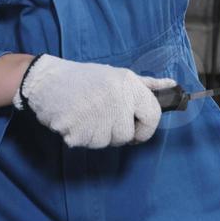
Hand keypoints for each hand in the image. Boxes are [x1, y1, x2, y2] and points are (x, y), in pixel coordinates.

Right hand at [18, 56, 177, 147]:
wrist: (46, 81)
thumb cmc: (85, 79)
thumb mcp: (117, 76)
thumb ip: (147, 85)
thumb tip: (173, 86)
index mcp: (128, 85)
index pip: (153, 115)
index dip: (147, 127)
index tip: (138, 130)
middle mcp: (117, 100)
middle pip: (128, 135)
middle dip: (117, 132)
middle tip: (102, 117)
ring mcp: (98, 117)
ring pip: (108, 142)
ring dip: (98, 135)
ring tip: (86, 115)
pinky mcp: (80, 131)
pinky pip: (88, 144)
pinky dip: (82, 137)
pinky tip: (75, 120)